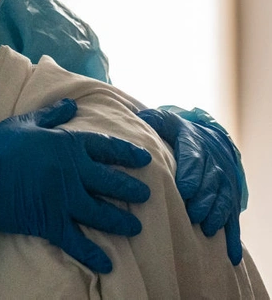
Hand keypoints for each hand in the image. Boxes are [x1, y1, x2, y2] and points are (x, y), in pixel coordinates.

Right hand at [0, 99, 150, 273]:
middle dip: (132, 189)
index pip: (105, 147)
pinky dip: (93, 254)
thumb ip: (52, 115)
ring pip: (101, 213)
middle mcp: (71, 172)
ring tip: (135, 227)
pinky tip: (107, 263)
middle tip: (146, 195)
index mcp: (66, 144)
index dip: (127, 153)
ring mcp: (63, 199)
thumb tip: (73, 105)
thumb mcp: (25, 123)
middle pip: (111, 182)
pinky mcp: (50, 222)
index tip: (144, 159)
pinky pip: (77, 241)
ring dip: (121, 221)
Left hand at [136, 108, 241, 264]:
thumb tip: (141, 118)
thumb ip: (154, 120)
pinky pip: (233, 218)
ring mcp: (224, 183)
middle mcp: (214, 164)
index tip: (184, 190)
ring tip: (206, 229)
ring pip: (224, 199)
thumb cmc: (178, 133)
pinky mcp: (230, 199)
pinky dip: (233, 237)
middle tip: (192, 214)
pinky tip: (231, 255)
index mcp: (196, 146)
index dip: (191, 175)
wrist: (209, 139)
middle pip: (210, 183)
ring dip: (216, 215)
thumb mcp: (166, 122)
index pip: (194, 160)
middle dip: (202, 200)